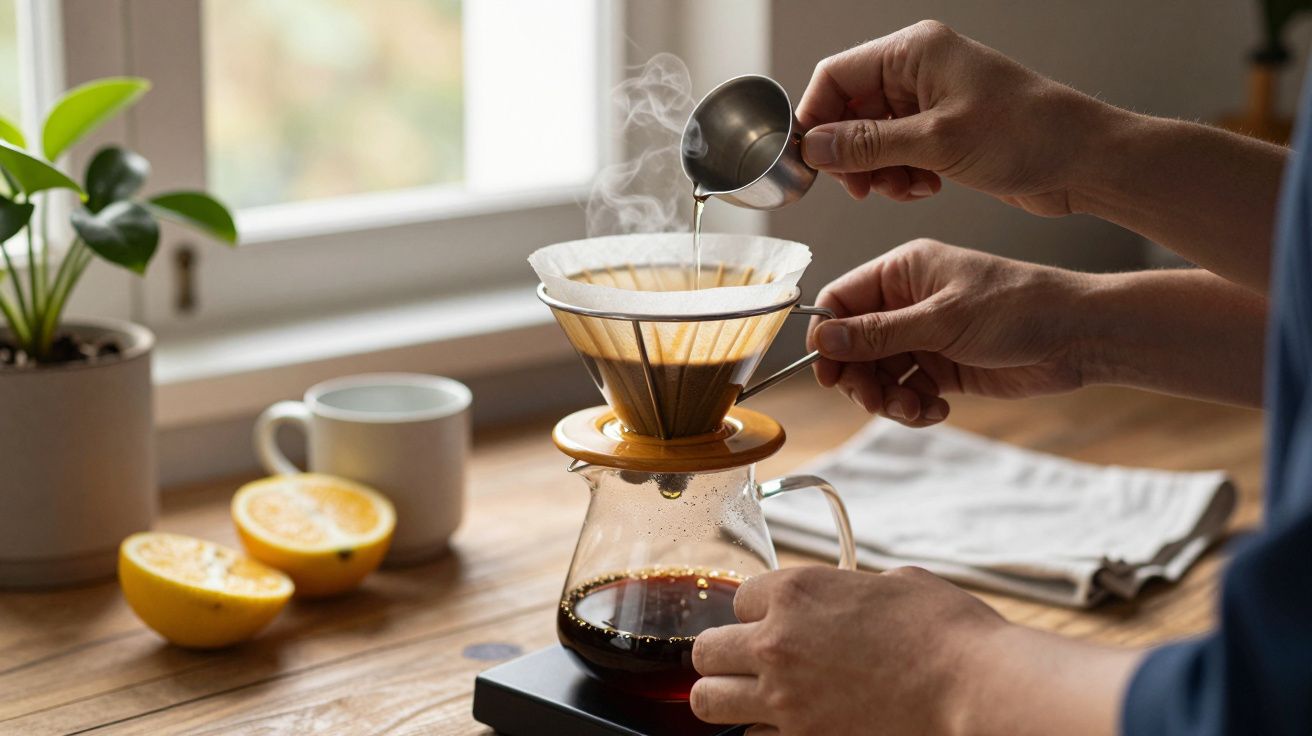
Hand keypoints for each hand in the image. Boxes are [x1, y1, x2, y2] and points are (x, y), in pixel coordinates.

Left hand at [690, 566, 1004, 734]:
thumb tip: (848, 597)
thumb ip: (849, 589)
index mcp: (795, 592)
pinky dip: (767, 731)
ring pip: (709, 701)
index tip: (781, 620)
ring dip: (729, 697)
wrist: (974, 687)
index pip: (737, 598)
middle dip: (724, 655)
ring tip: (756, 697)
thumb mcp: (893, 583)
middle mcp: (776, 643)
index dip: (760, 610)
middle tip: (750, 662)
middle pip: (705, 652)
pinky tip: (795, 723)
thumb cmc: (946, 629)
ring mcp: (785, 698)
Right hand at [797, 20, 1108, 215]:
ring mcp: (931, 102)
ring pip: (872, 139)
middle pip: (850, 111)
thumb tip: (815, 147)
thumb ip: (867, 145)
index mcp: (914, 52)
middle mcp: (918, 71)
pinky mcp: (943, 131)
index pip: (836, 77)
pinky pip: (898, 154)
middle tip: (861, 187)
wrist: (1082, 161)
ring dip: (878, 171)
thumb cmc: (1027, 134)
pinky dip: (901, 176)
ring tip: (903, 189)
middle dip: (851, 154)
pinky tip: (925, 188)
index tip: (811, 160)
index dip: (816, 118)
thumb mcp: (936, 142)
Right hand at [808, 239, 1091, 425]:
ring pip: (878, 374)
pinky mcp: (942, 367)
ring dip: (888, 399)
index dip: (828, 338)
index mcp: (902, 271)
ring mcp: (924, 336)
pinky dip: (913, 407)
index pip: (841, 300)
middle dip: (860, 378)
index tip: (828, 372)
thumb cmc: (1018, 308)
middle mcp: (907, 302)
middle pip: (854, 345)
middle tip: (875, 401)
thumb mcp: (942, 319)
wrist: (1078, 336)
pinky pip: (907, 391)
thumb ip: (879, 333)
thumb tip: (825, 341)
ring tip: (914, 410)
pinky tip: (936, 410)